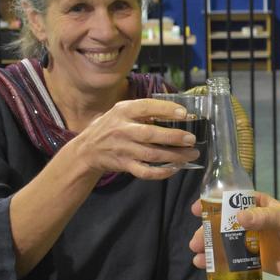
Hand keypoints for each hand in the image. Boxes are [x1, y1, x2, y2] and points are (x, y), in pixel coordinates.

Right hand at [66, 97, 199, 178]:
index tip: (184, 113)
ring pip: (152, 154)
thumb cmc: (111, 127)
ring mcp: (123, 149)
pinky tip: (175, 168)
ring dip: (174, 156)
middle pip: (150, 134)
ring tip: (191, 154)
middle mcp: (122, 129)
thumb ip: (144, 110)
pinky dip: (161, 172)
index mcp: (123, 111)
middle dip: (174, 137)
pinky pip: (145, 171)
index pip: (146, 107)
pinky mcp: (125, 165)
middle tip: (191, 139)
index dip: (166, 109)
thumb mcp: (122, 111)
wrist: (88, 149)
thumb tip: (178, 112)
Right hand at [189, 192, 279, 277]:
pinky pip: (231, 260)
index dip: (213, 203)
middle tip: (195, 240)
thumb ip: (264, 217)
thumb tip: (240, 217)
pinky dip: (217, 262)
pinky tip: (205, 266)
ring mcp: (248, 241)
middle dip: (206, 231)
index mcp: (257, 206)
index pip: (231, 201)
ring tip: (197, 254)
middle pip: (222, 224)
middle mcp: (249, 222)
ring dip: (208, 247)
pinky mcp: (251, 259)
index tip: (197, 208)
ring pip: (223, 242)